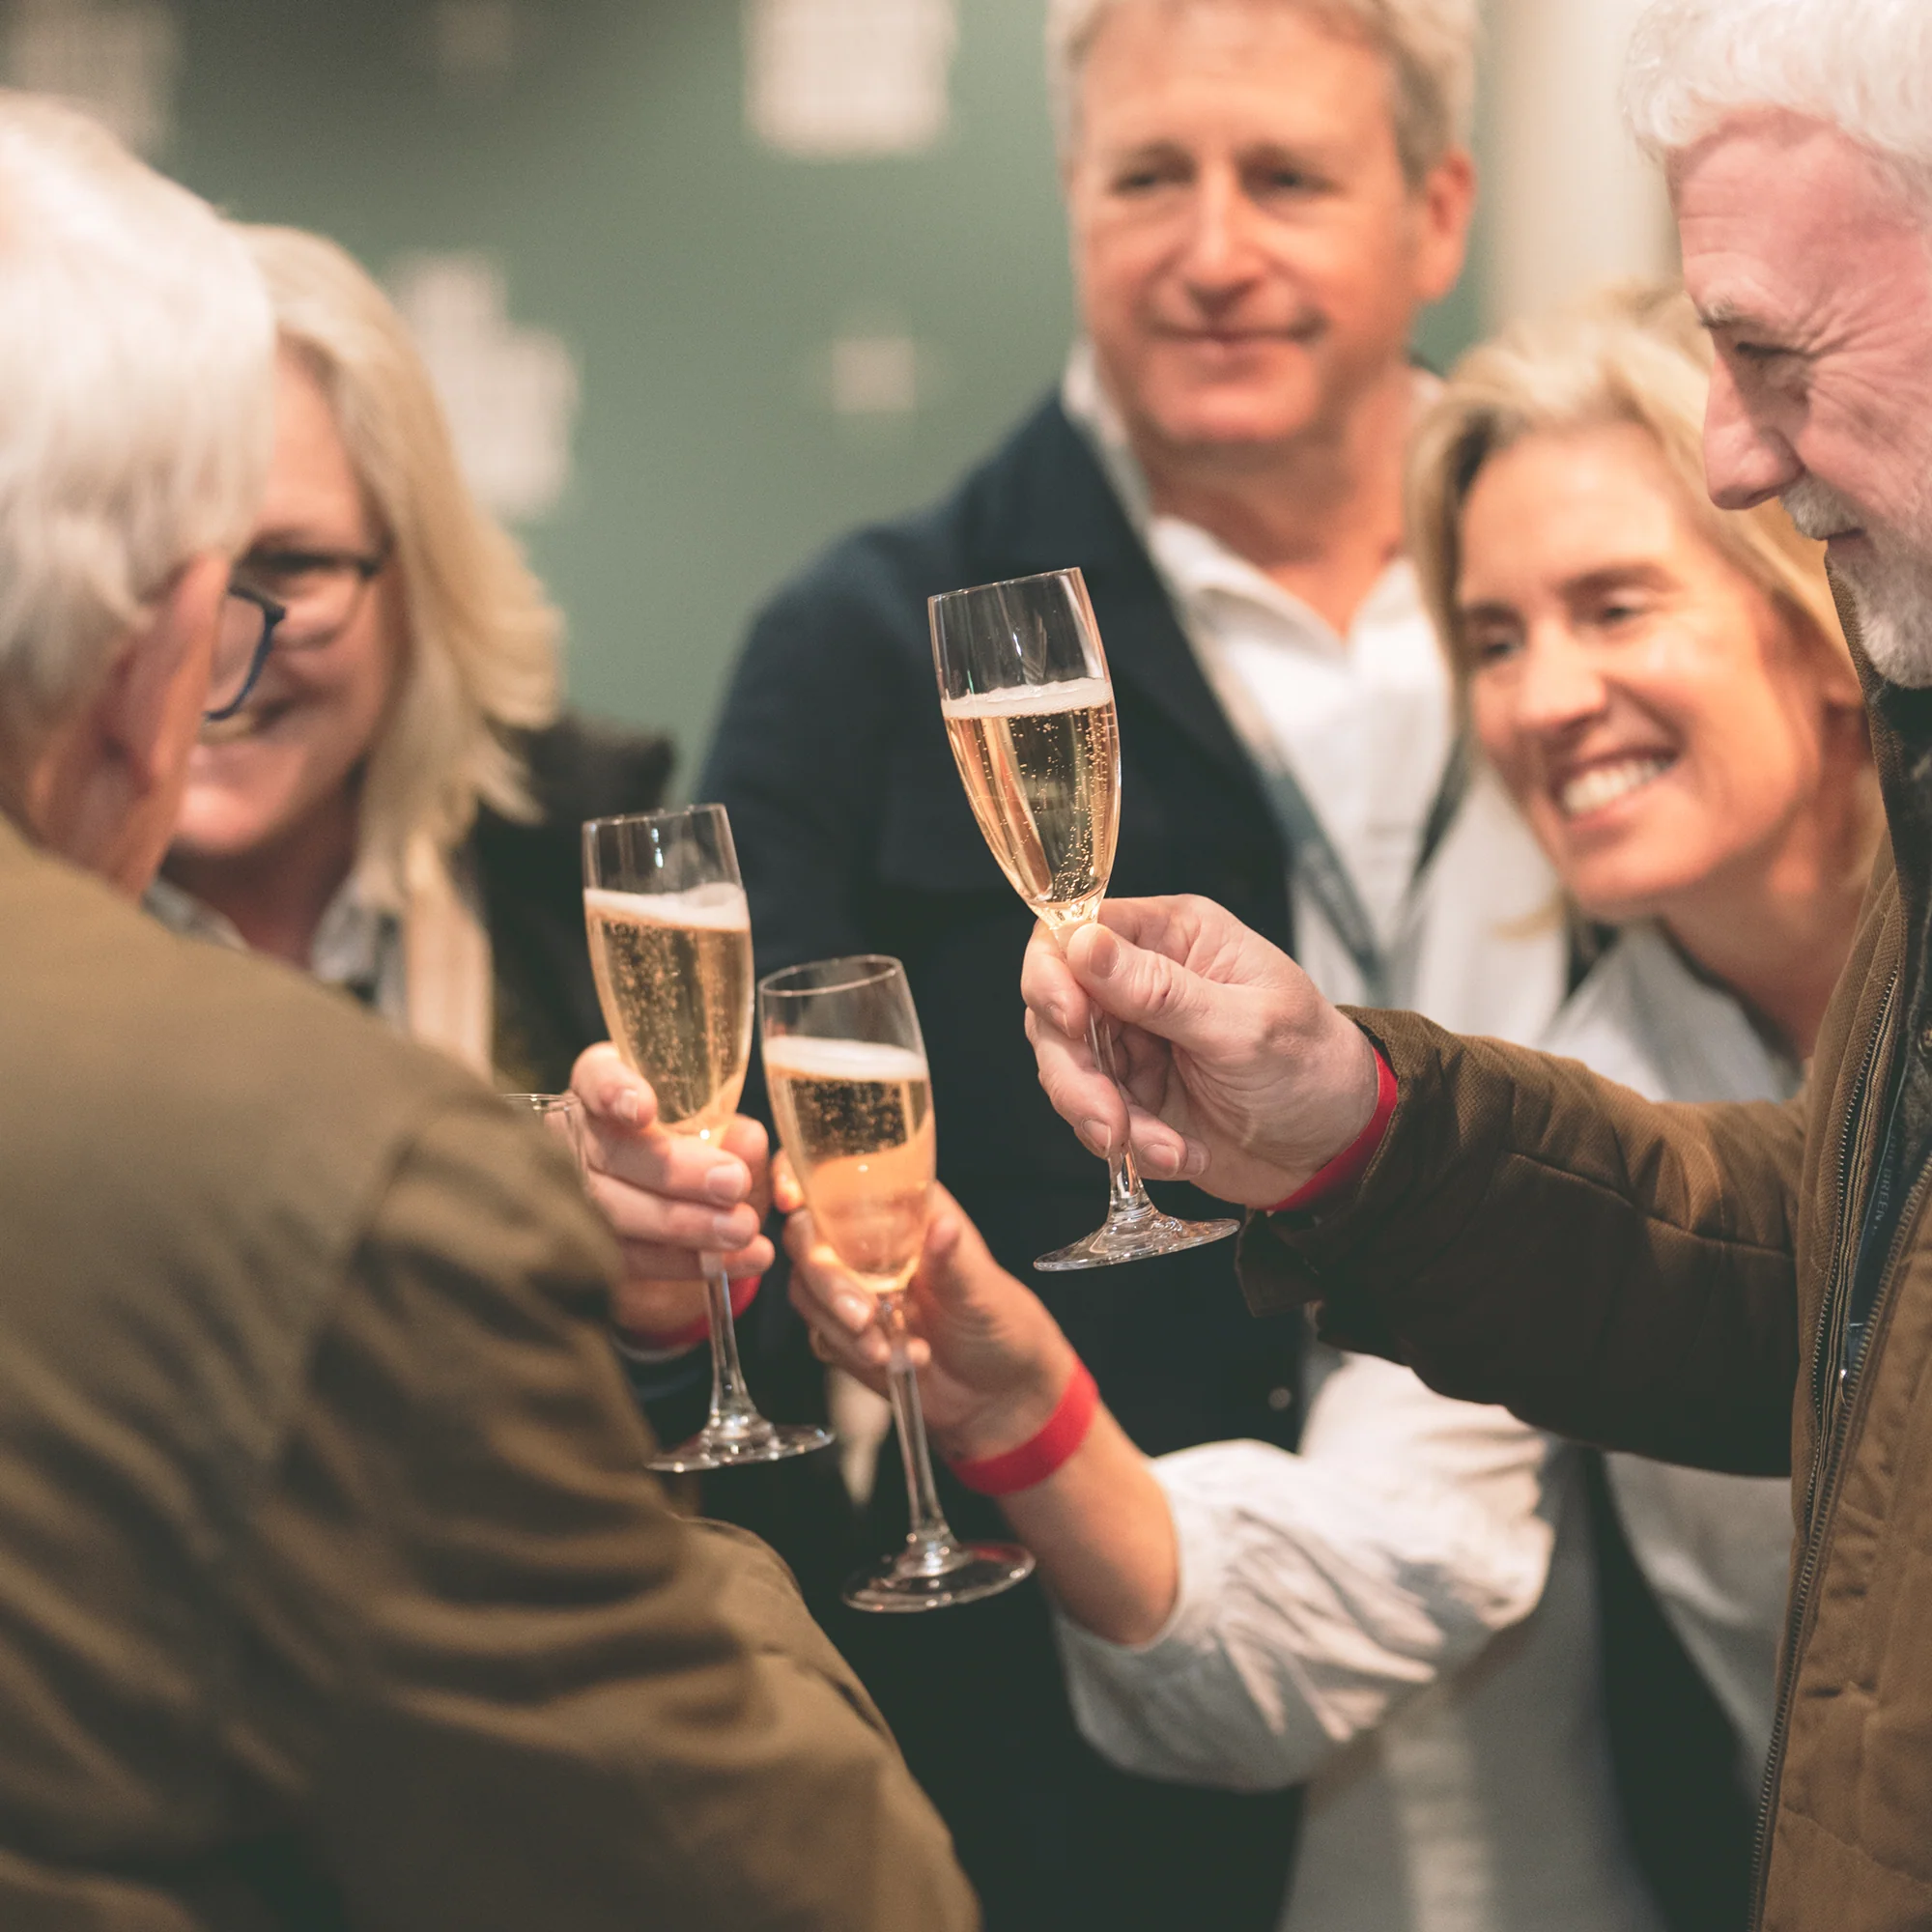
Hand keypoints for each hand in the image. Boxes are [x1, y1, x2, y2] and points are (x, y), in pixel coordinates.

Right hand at [570, 1043, 772, 1337]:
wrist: (676, 1207)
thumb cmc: (695, 1147)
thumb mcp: (718, 1132)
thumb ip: (733, 1133)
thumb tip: (747, 1141)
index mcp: (601, 1088)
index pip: (595, 1078)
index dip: (613, 1092)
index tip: (644, 1110)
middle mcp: (575, 1135)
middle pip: (610, 1153)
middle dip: (673, 1171)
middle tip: (733, 1183)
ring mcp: (570, 1192)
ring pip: (614, 1212)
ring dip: (683, 1225)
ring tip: (741, 1229)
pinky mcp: (585, 1245)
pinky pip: (629, 1259)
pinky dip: (685, 1262)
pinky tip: (732, 1261)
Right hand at [784, 1186, 1076, 1461]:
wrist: (998, 1396)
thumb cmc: (1003, 1325)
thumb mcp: (982, 1290)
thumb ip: (952, 1260)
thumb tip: (942, 1226)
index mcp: (907, 1207)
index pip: (840, 1175)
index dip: (802, 1175)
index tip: (792, 1198)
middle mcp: (872, 1240)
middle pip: (807, 1235)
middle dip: (826, 1278)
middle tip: (864, 1316)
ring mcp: (855, 1284)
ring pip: (805, 1286)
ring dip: (838, 1322)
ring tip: (887, 1348)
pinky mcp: (844, 1328)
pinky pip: (818, 1330)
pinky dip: (848, 1349)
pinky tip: (892, 1359)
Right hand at [1021, 896, 1379, 1207]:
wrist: (1339, 1148)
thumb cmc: (1313, 1066)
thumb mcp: (1243, 1027)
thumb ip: (1159, 990)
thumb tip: (1082, 942)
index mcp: (1173, 937)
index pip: (1075, 930)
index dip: (1054, 974)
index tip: (1071, 1021)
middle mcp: (1141, 982)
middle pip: (1054, 1008)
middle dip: (1073, 1071)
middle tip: (1109, 1119)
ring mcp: (1132, 1041)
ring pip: (1066, 1068)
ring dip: (1102, 1117)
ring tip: (1162, 1149)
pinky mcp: (1132, 1095)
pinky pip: (1095, 1117)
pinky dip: (1130, 1146)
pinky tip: (1182, 1157)